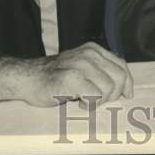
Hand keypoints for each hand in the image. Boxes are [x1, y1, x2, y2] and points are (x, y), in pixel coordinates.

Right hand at [0, 42, 133, 106]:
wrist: (27, 78)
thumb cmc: (55, 77)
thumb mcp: (81, 66)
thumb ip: (99, 70)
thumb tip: (124, 86)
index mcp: (94, 50)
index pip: (122, 65)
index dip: (127, 83)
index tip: (127, 95)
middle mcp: (89, 54)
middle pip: (119, 78)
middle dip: (113, 95)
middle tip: (98, 101)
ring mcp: (80, 65)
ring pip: (108, 89)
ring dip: (99, 101)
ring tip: (84, 100)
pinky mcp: (71, 78)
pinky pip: (94, 95)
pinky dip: (89, 104)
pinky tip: (78, 102)